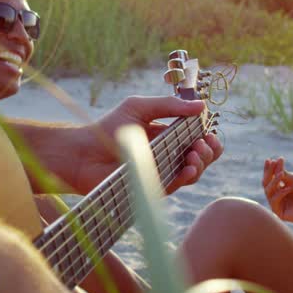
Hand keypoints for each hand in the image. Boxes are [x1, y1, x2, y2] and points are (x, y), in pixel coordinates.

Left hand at [68, 96, 221, 194]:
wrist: (83, 152)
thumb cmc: (107, 128)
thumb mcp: (139, 108)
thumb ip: (168, 106)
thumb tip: (201, 105)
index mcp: (167, 136)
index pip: (196, 137)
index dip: (207, 135)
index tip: (208, 130)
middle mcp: (167, 155)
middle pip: (201, 157)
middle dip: (209, 150)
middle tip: (201, 143)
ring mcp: (162, 172)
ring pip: (194, 172)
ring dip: (201, 163)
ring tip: (194, 154)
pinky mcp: (153, 187)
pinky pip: (177, 185)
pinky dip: (187, 176)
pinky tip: (187, 167)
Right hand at [262, 157, 292, 224]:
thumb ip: (282, 172)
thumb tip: (274, 161)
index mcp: (279, 188)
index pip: (269, 178)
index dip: (268, 169)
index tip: (269, 160)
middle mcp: (276, 196)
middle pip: (266, 184)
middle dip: (269, 173)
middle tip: (273, 163)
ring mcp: (276, 205)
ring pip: (268, 191)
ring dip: (274, 181)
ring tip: (281, 174)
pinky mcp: (279, 213)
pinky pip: (274, 201)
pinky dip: (280, 193)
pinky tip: (289, 188)